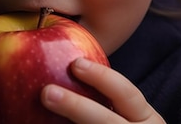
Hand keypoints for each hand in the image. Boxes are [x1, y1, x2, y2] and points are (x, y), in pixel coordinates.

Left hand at [41, 58, 164, 122]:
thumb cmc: (120, 122)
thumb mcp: (125, 111)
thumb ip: (105, 94)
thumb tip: (68, 62)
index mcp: (146, 118)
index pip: (127, 93)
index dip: (102, 77)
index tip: (75, 63)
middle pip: (106, 121)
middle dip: (76, 106)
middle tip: (47, 92)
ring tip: (34, 120)